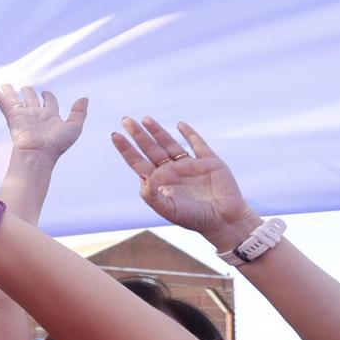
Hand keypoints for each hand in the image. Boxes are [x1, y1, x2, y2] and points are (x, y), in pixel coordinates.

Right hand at [0, 83, 87, 158]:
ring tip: (5, 84)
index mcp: (50, 116)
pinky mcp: (12, 116)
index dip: (48, 96)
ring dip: (10, 91)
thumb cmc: (56, 144)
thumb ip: (79, 113)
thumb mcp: (74, 127)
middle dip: (28, 92)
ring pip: (15, 99)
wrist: (38, 154)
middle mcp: (35, 115)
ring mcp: (22, 115)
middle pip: (30, 99)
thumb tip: (84, 98)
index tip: (45, 93)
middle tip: (25, 87)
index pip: (48, 102)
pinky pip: (2, 101)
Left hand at [111, 119, 258, 248]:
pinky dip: (190, 134)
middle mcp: (171, 171)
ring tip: (145, 119)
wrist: (224, 220)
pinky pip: (197, 144)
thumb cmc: (193, 218)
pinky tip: (180, 125)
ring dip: (158, 131)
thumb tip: (142, 180)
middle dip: (138, 135)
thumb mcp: (168, 210)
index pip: (138, 161)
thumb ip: (152, 197)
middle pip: (150, 148)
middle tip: (126, 120)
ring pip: (169, 144)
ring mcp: (189, 165)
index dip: (126, 149)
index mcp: (159, 181)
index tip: (115, 135)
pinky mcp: (209, 161)